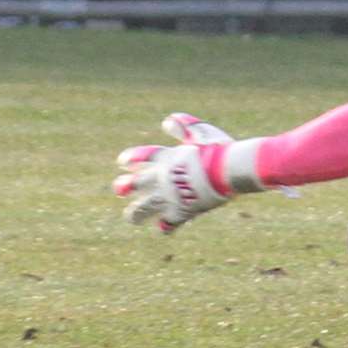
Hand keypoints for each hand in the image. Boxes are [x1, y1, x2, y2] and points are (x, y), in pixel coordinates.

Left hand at [113, 113, 255, 233]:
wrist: (227, 171)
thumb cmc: (217, 149)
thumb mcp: (202, 133)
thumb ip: (185, 127)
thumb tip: (168, 119)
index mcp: (165, 158)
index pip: (140, 157)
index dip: (131, 159)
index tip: (123, 162)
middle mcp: (160, 179)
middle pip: (134, 185)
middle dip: (125, 187)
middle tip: (119, 189)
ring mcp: (168, 198)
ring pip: (142, 209)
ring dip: (136, 213)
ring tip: (133, 217)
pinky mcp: (180, 213)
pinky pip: (168, 224)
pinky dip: (166, 226)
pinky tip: (164, 228)